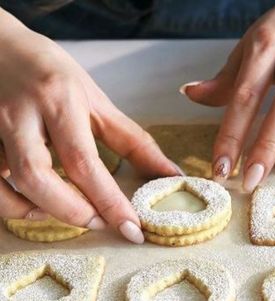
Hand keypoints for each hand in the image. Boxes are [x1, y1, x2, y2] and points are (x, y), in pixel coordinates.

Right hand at [0, 9, 179, 242]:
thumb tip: (170, 173)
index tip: (132, 229)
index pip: (84, 161)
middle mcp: (20, 115)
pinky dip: (11, 204)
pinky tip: (34, 206)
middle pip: (38, 177)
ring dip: (40, 211)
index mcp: (60, 101)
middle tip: (101, 223)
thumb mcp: (97, 101)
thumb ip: (132, 140)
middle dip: (73, 212)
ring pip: (6, 183)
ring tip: (73, 215)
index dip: (109, 201)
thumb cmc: (53, 74)